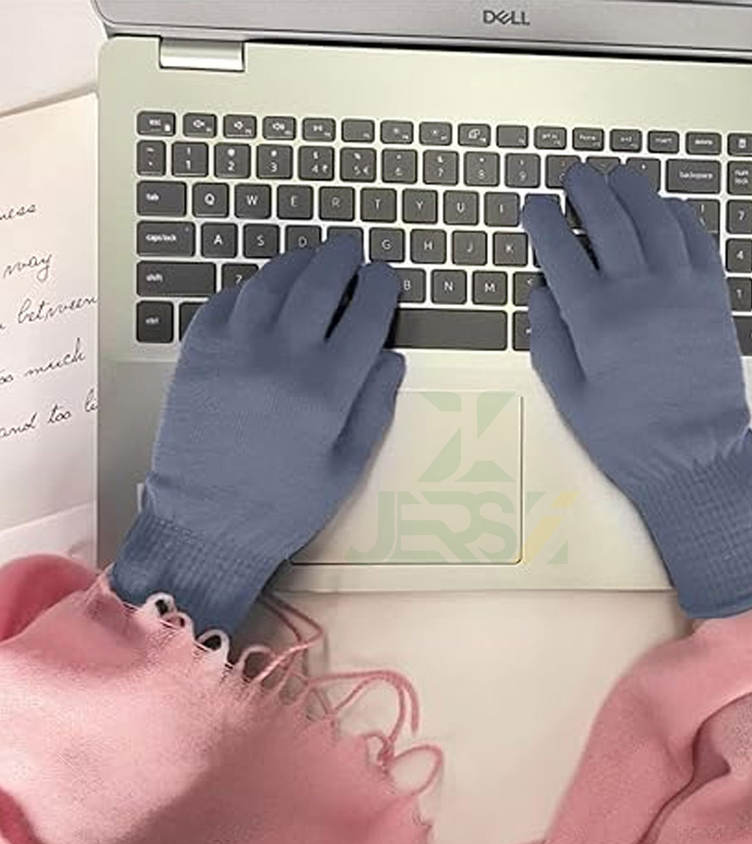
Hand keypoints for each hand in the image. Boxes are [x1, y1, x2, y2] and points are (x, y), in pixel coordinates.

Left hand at [111, 238, 403, 632]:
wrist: (205, 523)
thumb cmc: (283, 505)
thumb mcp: (345, 466)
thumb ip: (373, 408)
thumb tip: (391, 358)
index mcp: (326, 389)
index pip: (365, 318)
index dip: (380, 289)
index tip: (386, 276)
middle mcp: (282, 357)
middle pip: (319, 285)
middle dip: (342, 260)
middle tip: (352, 250)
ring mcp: (234, 348)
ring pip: (272, 282)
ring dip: (298, 262)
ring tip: (313, 258)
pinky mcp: (198, 351)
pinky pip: (228, 300)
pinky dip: (252, 285)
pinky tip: (265, 288)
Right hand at [522, 163, 751, 617]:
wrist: (695, 459)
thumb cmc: (624, 437)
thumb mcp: (568, 397)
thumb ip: (547, 338)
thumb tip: (540, 289)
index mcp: (595, 317)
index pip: (559, 249)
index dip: (541, 220)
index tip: (532, 206)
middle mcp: (638, 289)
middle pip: (607, 219)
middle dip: (585, 189)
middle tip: (573, 176)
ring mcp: (682, 287)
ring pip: (654, 216)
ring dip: (632, 190)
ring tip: (616, 179)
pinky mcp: (714, 295)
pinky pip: (697, 237)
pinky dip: (678, 214)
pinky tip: (664, 207)